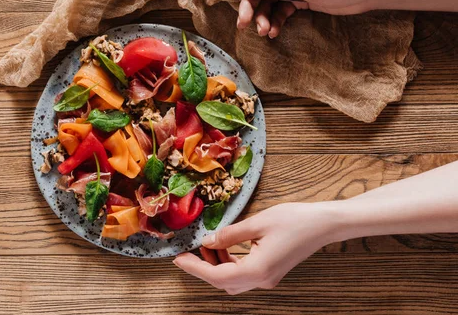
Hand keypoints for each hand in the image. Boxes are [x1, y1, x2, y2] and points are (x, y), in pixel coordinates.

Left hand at [173, 202, 339, 293]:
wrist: (324, 224)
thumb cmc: (294, 220)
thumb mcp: (257, 222)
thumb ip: (229, 235)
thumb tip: (207, 242)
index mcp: (257, 270)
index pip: (217, 276)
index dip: (195, 268)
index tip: (177, 259)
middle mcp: (262, 280)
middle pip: (223, 282)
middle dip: (202, 268)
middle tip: (185, 252)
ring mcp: (268, 279)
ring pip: (232, 280)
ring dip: (215, 266)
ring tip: (205, 244)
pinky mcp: (271, 272)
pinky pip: (243, 274)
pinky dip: (228, 264)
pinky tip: (222, 247)